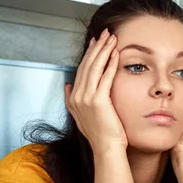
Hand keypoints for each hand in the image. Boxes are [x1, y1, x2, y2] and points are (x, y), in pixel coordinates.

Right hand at [64, 28, 126, 154]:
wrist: (106, 148)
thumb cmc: (101, 134)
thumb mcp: (81, 116)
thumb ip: (72, 100)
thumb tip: (67, 86)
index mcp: (73, 98)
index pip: (82, 70)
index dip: (89, 54)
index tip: (96, 42)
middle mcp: (77, 96)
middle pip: (87, 65)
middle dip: (97, 47)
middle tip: (105, 33)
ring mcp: (86, 98)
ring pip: (95, 68)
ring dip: (104, 51)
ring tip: (112, 38)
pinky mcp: (98, 101)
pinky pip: (105, 77)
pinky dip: (110, 64)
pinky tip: (115, 54)